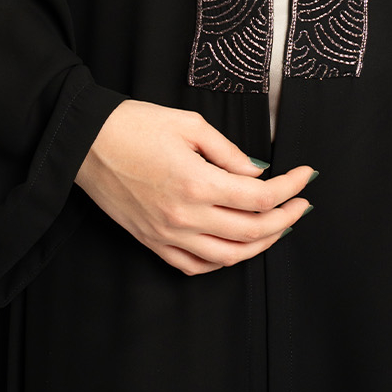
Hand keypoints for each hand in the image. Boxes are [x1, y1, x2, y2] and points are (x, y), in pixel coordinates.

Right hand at [75, 99, 315, 275]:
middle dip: (286, 218)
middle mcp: (184, 216)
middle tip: (302, 204)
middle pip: (252, 231)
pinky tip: (235, 246)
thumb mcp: (189, 125)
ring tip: (277, 226)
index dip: (291, 188)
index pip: (260, 197)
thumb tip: (257, 172)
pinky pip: (195, 266)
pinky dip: (222, 261)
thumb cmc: (133, 125)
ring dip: (260, 244)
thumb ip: (228, 152)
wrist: (84, 142)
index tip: (306, 176)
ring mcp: (167, 234)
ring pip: (228, 257)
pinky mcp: (152, 242)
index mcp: (197, 182)